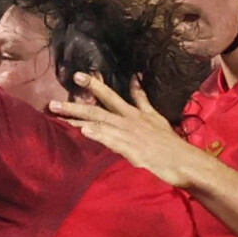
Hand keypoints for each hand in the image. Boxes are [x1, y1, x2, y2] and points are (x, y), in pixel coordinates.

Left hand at [48, 74, 215, 189]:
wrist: (184, 160)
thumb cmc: (168, 142)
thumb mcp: (155, 116)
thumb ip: (141, 99)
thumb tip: (134, 79)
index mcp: (133, 113)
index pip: (110, 96)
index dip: (94, 85)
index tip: (76, 75)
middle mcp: (128, 120)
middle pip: (98, 110)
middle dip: (75, 105)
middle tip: (53, 102)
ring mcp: (129, 134)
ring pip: (100, 123)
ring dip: (79, 119)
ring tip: (60, 115)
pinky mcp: (132, 150)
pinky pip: (111, 140)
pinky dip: (98, 135)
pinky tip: (84, 131)